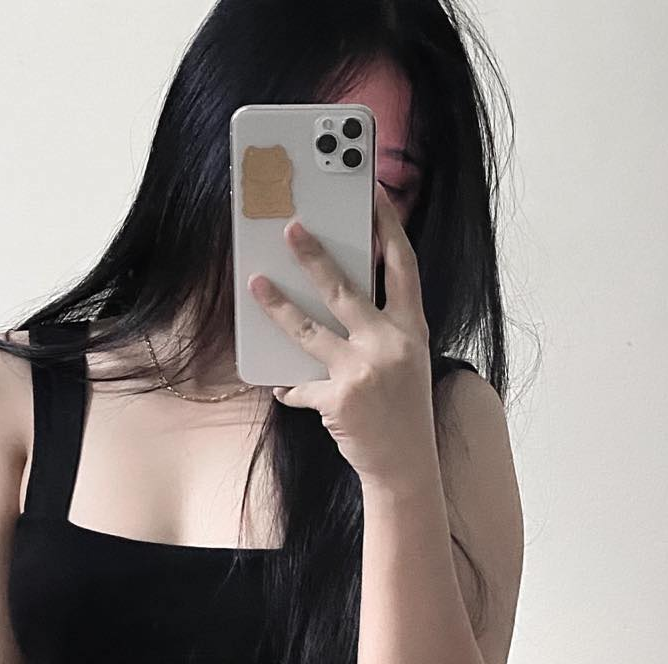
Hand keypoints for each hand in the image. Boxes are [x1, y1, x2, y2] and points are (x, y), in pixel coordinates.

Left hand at [248, 182, 435, 488]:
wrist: (406, 464)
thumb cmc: (403, 409)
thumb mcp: (405, 361)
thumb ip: (380, 329)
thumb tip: (335, 298)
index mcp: (411, 329)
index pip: (402, 267)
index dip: (389, 227)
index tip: (373, 195)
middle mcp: (390, 344)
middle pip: (345, 289)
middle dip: (315, 256)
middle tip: (292, 228)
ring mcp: (364, 371)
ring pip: (309, 329)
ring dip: (278, 305)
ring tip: (256, 282)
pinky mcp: (338, 398)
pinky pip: (300, 385)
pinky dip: (289, 387)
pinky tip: (280, 388)